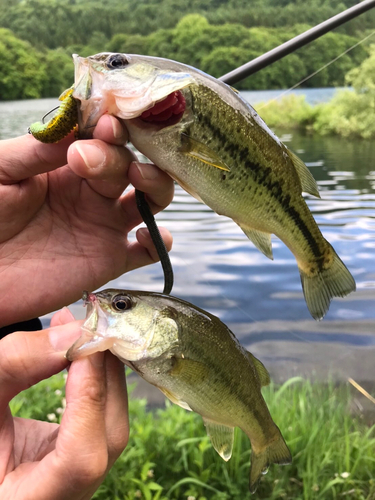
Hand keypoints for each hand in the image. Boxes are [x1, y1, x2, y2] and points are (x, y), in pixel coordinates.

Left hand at [0, 115, 173, 326]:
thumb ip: (35, 150)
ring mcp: (104, 225)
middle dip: (116, 156)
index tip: (104, 125)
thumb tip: (77, 128)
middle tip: (86, 160)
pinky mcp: (110, 260)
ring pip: (151, 198)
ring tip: (139, 180)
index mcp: (67, 166)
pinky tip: (148, 235)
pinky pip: (148, 251)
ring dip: (156, 184)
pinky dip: (160, 242)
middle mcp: (92, 192)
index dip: (109, 129)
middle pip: (128, 164)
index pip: (102, 139)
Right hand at [0, 307, 127, 499]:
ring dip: (104, 372)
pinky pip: (101, 417)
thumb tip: (70, 333)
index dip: (89, 399)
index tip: (83, 345)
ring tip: (86, 332)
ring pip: (112, 424)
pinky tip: (83, 353)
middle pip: (110, 437)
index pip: (81, 459)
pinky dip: (96, 380)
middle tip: (92, 327)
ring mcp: (76, 478)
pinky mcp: (77, 456)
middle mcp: (64, 496)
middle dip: (105, 376)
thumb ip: (16, 368)